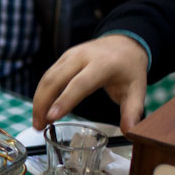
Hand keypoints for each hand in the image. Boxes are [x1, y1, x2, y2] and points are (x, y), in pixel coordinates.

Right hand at [31, 34, 148, 133]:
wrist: (124, 43)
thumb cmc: (129, 68)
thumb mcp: (137, 89)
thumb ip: (132, 111)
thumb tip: (129, 132)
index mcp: (102, 64)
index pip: (79, 84)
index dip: (64, 101)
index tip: (51, 118)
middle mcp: (83, 57)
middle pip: (55, 79)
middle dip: (43, 103)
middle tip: (38, 126)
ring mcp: (70, 55)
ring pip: (48, 77)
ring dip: (39, 100)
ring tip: (37, 123)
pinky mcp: (63, 58)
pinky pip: (48, 75)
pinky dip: (41, 93)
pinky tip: (41, 110)